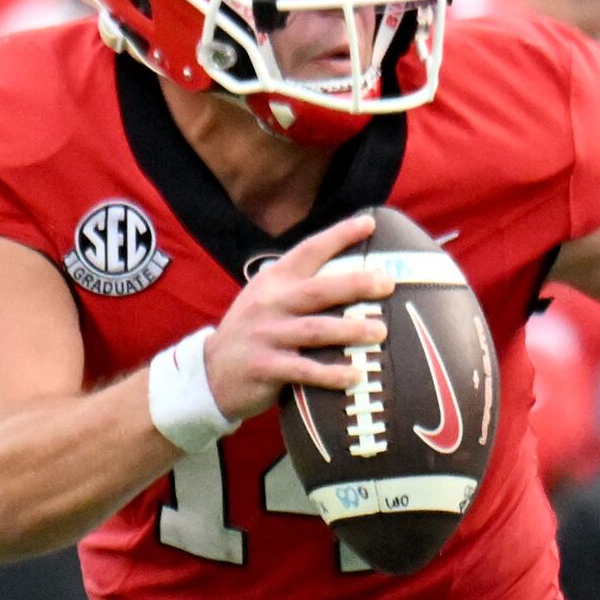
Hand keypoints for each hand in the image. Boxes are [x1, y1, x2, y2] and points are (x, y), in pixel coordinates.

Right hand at [203, 213, 393, 421]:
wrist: (211, 371)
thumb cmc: (254, 331)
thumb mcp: (267, 298)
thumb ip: (299, 284)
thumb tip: (353, 275)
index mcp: (274, 281)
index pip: (308, 251)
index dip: (339, 235)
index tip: (369, 223)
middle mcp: (271, 304)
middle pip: (318, 290)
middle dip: (355, 284)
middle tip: (387, 283)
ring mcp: (267, 335)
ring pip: (315, 330)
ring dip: (350, 330)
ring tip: (380, 331)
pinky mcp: (265, 367)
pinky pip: (304, 370)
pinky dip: (331, 374)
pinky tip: (356, 375)